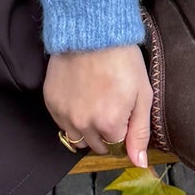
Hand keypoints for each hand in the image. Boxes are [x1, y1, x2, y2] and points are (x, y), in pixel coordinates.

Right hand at [44, 44, 153, 166]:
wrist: (92, 32)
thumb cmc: (122, 60)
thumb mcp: (143, 95)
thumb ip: (140, 132)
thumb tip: (139, 162)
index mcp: (109, 125)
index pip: (117, 144)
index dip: (123, 127)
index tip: (124, 109)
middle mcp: (84, 125)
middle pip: (97, 145)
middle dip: (105, 131)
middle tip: (110, 104)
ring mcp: (64, 115)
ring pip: (78, 139)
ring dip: (87, 128)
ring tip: (94, 102)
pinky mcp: (50, 103)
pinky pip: (61, 124)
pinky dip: (70, 117)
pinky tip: (79, 96)